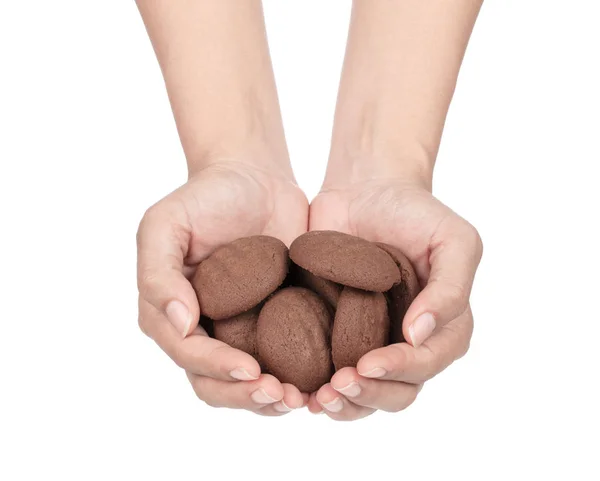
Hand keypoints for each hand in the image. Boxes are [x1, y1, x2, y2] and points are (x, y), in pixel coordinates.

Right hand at [137, 161, 308, 414]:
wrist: (253, 178)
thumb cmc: (204, 197)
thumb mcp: (165, 224)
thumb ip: (157, 273)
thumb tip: (179, 323)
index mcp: (170, 313)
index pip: (189, 355)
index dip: (217, 369)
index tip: (251, 371)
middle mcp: (204, 330)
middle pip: (216, 383)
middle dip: (246, 396)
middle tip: (283, 396)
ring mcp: (240, 330)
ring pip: (249, 383)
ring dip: (272, 399)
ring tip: (303, 398)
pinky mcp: (275, 324)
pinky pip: (284, 361)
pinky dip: (299, 378)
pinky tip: (322, 380)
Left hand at [307, 177, 481, 419]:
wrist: (367, 188)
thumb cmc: (415, 211)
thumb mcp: (453, 240)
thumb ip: (450, 288)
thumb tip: (420, 334)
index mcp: (442, 326)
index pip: (428, 362)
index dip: (401, 369)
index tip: (367, 364)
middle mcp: (408, 343)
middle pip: (398, 391)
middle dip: (370, 395)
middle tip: (338, 386)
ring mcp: (371, 342)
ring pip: (365, 395)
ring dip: (344, 405)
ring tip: (317, 398)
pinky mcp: (335, 335)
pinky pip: (329, 375)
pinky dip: (316, 389)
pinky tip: (299, 390)